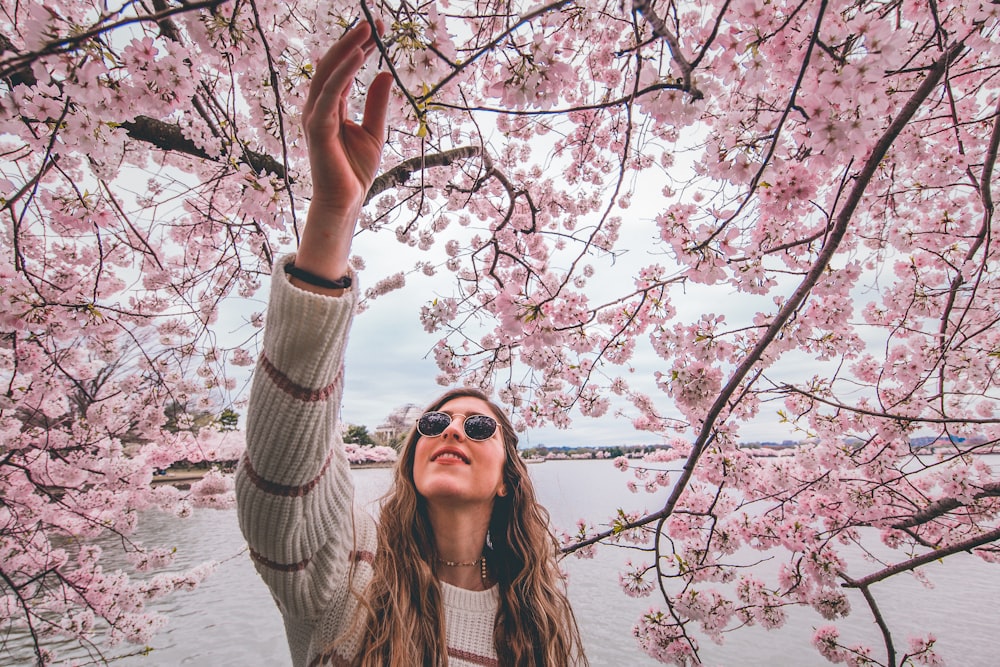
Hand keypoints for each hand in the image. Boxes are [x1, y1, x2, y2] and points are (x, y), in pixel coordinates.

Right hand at [295, 20, 393, 288]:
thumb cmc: (356, 171)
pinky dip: (343, 74)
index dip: (356, 47)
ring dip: (347, 50)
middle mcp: (318, 108)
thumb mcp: (374, 132)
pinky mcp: (318, 129)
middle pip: (331, 65)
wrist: (347, 202)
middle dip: (351, 41)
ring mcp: (315, 118)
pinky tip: (359, 57)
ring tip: (366, 30)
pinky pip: (330, 94)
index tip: (377, 29)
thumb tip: (385, 74)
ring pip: (328, 75)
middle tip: (371, 21)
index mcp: (330, 108)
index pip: (341, 70)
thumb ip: (376, 103)